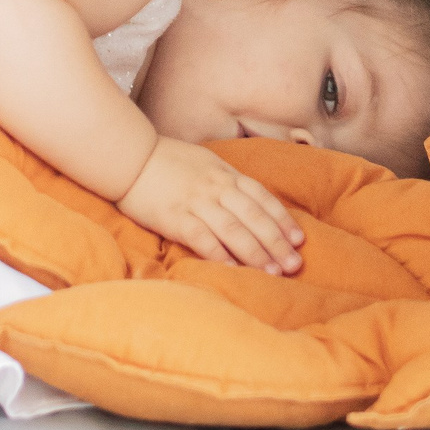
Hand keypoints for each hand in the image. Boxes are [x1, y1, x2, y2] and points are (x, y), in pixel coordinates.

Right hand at [118, 137, 305, 275]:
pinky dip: (219, 254)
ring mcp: (195, 201)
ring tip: (272, 272)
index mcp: (224, 173)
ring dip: (255, 252)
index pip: (262, 197)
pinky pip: (201, 237)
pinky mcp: (174, 216)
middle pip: (253, 216)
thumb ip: (226, 180)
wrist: (129, 156)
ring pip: (233, 228)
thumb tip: (250, 201)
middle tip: (294, 264)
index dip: (282, 219)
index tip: (299, 240)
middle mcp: (215, 187)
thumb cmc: (168, 161)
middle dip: (276, 242)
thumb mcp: (205, 162)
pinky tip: (233, 269)